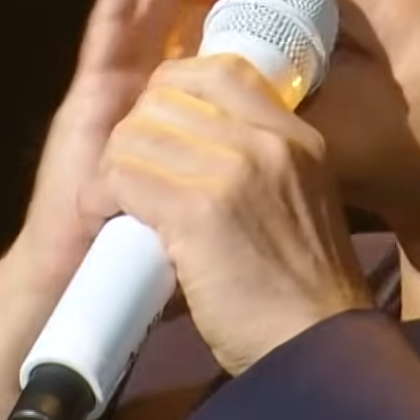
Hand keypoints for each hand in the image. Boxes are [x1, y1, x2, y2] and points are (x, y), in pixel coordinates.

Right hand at [0, 0, 236, 419]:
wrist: (88, 283)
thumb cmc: (154, 244)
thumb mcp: (210, 187)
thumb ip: (234, 151)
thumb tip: (296, 129)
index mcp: (180, 100)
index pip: (212, 28)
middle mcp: (144, 82)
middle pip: (177, 0)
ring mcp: (113, 84)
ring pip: (144, 2)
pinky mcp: (88, 94)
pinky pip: (110, 29)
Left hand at [80, 54, 371, 376]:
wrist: (317, 348)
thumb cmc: (302, 290)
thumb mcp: (299, 200)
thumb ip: (259, 163)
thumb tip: (193, 143)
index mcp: (293, 135)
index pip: (216, 70)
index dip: (170, 92)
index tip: (158, 132)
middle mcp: (266, 141)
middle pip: (165, 97)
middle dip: (135, 132)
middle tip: (131, 175)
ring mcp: (232, 170)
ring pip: (135, 135)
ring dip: (114, 169)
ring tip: (117, 202)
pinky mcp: (197, 210)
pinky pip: (122, 179)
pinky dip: (102, 198)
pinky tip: (107, 218)